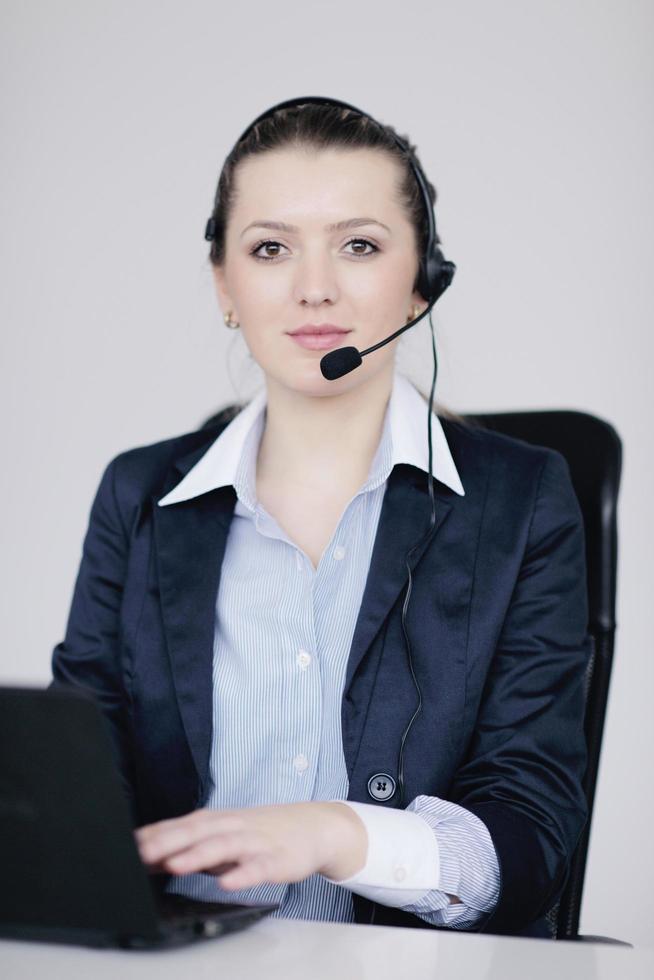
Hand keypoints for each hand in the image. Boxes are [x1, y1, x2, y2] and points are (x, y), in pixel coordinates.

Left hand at [134, 801, 367, 890]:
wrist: (313, 827)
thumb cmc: (262, 833)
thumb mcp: (223, 837)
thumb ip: (190, 847)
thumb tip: (150, 856)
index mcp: (218, 821)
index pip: (182, 824)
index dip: (155, 834)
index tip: (127, 844)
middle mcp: (234, 826)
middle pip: (198, 831)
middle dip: (168, 842)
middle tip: (141, 853)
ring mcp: (256, 842)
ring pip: (224, 846)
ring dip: (198, 855)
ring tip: (176, 865)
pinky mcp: (277, 859)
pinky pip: (258, 867)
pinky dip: (243, 875)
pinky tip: (228, 885)